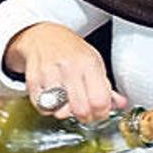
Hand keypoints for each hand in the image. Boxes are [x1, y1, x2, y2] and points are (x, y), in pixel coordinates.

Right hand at [4, 22, 125, 123]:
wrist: (42, 35)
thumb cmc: (69, 49)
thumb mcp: (93, 60)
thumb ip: (105, 85)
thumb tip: (119, 104)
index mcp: (87, 63)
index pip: (100, 101)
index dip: (102, 113)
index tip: (100, 113)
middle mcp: (68, 67)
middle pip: (81, 109)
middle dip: (85, 117)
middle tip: (86, 112)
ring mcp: (49, 74)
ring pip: (60, 111)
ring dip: (65, 112)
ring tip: (68, 103)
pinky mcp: (33, 80)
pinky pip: (43, 108)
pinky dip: (49, 109)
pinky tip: (54, 99)